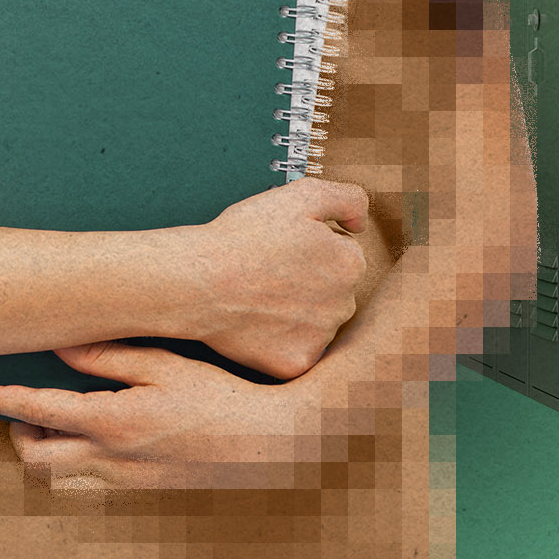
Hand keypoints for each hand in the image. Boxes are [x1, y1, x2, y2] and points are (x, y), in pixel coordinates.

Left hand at [0, 341, 343, 491]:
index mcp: (113, 422)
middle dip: (19, 436)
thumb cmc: (221, 395)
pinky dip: (79, 463)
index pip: (35, 411)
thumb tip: (60, 346)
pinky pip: (92, 484)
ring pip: (63, 478)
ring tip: (56, 422)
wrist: (269, 442)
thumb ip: (109, 356)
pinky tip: (97, 437)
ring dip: (48, 452)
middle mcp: (114, 459)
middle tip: (21, 411)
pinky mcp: (145, 491)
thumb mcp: (164, 363)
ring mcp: (129, 481)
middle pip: (37, 461)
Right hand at [180, 176, 372, 378]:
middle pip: (332, 291)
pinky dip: (279, 341)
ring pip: (314, 322)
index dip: (310, 248)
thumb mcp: (302, 194)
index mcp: (350, 264)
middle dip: (309, 282)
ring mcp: (320, 338)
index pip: (341, 255)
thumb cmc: (245, 237)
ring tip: (260, 296)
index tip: (284, 249)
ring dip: (296, 312)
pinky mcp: (295, 363)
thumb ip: (347, 199)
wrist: (198, 281)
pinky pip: (294, 351)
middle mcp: (344, 305)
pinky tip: (257, 322)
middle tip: (270, 272)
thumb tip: (360, 224)